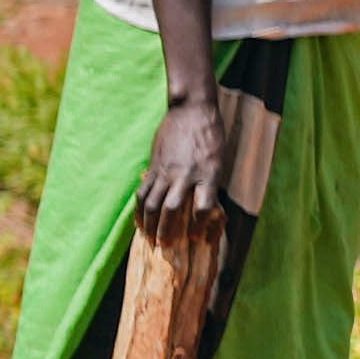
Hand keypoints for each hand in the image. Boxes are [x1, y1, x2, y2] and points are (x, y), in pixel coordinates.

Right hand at [139, 91, 226, 234]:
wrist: (192, 111)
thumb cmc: (212, 136)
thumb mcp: (219, 160)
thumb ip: (210, 183)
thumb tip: (204, 208)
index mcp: (209, 174)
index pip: (204, 208)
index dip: (201, 226)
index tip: (199, 238)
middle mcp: (186, 175)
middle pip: (172, 210)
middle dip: (168, 231)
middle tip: (165, 246)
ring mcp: (167, 171)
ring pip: (153, 203)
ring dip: (150, 224)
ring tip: (150, 239)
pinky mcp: (154, 166)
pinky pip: (144, 192)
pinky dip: (140, 209)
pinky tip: (140, 221)